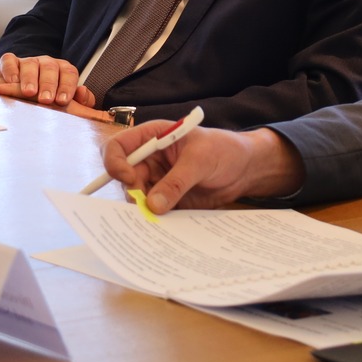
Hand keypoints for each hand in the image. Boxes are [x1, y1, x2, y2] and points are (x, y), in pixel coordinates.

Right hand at [0, 54, 99, 111]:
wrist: (23, 95)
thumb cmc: (49, 101)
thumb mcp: (66, 102)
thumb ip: (81, 101)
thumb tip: (83, 93)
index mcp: (63, 71)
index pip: (69, 73)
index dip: (67, 86)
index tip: (62, 101)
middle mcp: (46, 63)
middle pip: (50, 67)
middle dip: (48, 84)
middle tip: (46, 100)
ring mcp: (27, 62)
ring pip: (30, 64)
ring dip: (29, 78)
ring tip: (28, 92)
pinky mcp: (9, 63)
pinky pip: (8, 61)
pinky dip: (9, 70)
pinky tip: (10, 83)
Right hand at [104, 122, 304, 212]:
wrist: (245, 169)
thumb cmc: (224, 150)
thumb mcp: (200, 161)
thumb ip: (177, 181)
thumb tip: (153, 205)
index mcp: (152, 137)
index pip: (118, 147)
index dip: (116, 163)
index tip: (129, 179)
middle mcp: (149, 159)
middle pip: (123, 177)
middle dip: (131, 191)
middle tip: (146, 206)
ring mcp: (157, 180)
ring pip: (135, 196)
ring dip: (142, 208)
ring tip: (157, 217)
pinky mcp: (167, 199)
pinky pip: (152, 210)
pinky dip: (154, 218)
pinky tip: (163, 224)